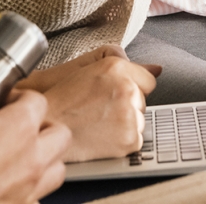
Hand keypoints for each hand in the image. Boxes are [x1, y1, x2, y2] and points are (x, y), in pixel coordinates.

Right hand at [0, 52, 69, 203]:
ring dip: (47, 159)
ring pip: (58, 168)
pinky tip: (11, 187)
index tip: (2, 103)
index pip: (37, 101)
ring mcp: (30, 187)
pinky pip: (39, 198)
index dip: (21, 98)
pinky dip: (31, 191)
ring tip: (23, 156)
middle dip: (43, 126)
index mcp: (19, 127)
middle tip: (19, 127)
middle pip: (59, 133)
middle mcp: (33, 157)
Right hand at [18, 45, 161, 162]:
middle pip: (142, 100)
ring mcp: (129, 115)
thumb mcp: (90, 69)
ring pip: (140, 119)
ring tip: (98, 122)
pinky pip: (137, 138)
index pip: (147, 79)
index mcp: (116, 67)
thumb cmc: (63, 99)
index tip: (116, 95)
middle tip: (100, 109)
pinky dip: (122, 140)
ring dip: (125, 122)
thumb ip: (127, 65)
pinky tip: (102, 135)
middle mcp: (126, 89)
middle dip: (127, 105)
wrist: (46, 128)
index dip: (132, 87)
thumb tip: (159, 68)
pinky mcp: (129, 139)